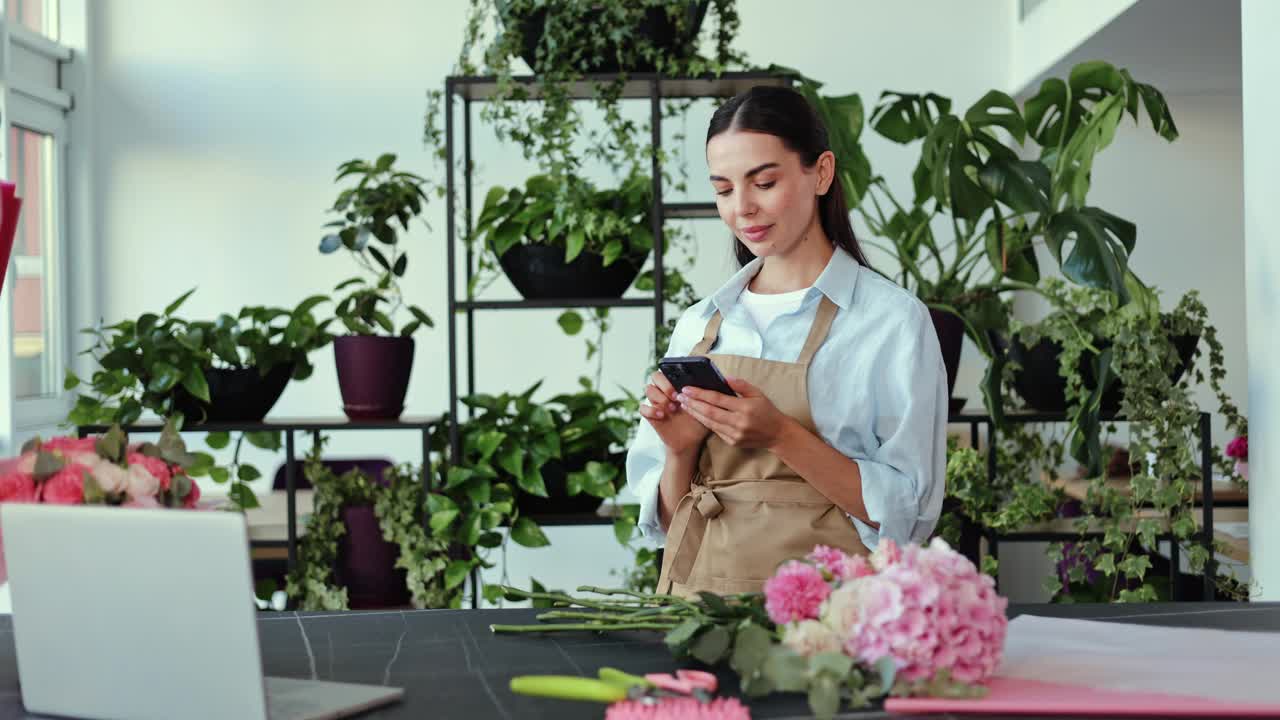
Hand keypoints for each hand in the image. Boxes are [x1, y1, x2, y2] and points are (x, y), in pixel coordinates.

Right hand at [638, 370, 709, 456]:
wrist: (691, 440)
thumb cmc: (699, 421)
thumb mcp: (705, 407)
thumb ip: (706, 394)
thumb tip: (717, 381)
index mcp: (676, 385)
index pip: (668, 369)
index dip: (673, 374)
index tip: (684, 385)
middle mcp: (665, 391)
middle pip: (655, 376)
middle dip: (665, 384)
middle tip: (676, 396)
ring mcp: (657, 402)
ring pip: (648, 389)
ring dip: (660, 397)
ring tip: (672, 408)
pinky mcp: (651, 415)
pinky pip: (643, 408)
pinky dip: (650, 410)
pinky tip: (662, 415)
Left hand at [678, 377, 794, 449]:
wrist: (777, 434)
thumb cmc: (767, 411)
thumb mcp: (757, 393)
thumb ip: (740, 384)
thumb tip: (723, 378)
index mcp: (745, 407)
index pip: (717, 399)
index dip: (700, 394)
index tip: (687, 389)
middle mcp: (739, 422)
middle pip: (709, 412)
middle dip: (692, 403)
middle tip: (680, 396)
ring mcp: (735, 434)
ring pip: (709, 423)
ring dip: (695, 413)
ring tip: (684, 405)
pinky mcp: (733, 442)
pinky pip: (715, 430)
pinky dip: (704, 422)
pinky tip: (696, 414)